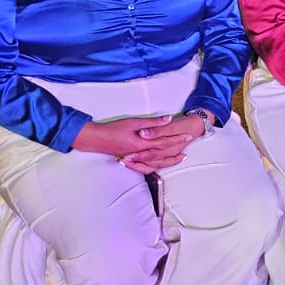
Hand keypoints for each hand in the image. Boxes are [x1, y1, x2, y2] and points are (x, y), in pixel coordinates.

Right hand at [71, 114, 194, 172]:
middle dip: (177, 148)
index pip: (165, 142)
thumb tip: (168, 119)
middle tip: (188, 144)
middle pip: (164, 153)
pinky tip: (160, 163)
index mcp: (142, 144)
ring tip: (180, 157)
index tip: (188, 136)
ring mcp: (136, 158)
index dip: (178, 139)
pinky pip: (147, 166)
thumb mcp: (134, 122)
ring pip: (157, 163)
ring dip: (170, 160)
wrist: (96, 139)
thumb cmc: (113, 129)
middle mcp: (141, 153)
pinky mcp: (131, 159)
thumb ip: (152, 122)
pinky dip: (156, 165)